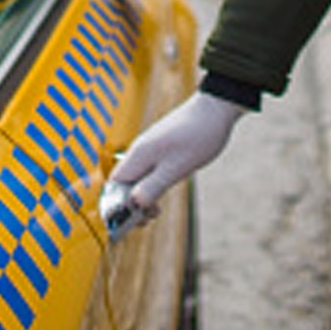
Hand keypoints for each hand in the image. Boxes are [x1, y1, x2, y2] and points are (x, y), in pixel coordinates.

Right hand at [107, 92, 247, 218]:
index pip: (114, 184)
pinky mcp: (161, 147)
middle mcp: (139, 150)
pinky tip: (163, 191)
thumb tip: (132, 205)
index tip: (133, 221)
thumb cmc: (198, 136)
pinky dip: (150, 185)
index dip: (116, 205)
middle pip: (122, 182)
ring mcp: (150, 147)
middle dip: (129, 204)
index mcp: (139, 155)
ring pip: (135, 177)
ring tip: (157, 210)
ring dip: (141, 196)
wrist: (216, 109)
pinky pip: (147, 170)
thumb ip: (153, 186)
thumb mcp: (177, 168)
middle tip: (149, 218)